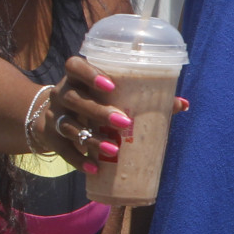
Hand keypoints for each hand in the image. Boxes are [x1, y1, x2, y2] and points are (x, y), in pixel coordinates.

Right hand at [45, 56, 189, 172]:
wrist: (50, 118)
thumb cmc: (93, 100)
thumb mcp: (109, 94)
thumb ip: (142, 97)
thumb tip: (183, 104)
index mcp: (77, 76)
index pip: (75, 66)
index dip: (89, 73)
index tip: (111, 86)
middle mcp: (61, 92)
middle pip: (74, 98)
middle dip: (98, 111)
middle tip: (124, 122)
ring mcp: (54, 115)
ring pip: (69, 125)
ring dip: (91, 139)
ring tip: (113, 149)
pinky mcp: (49, 137)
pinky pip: (62, 150)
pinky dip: (78, 161)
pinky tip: (94, 168)